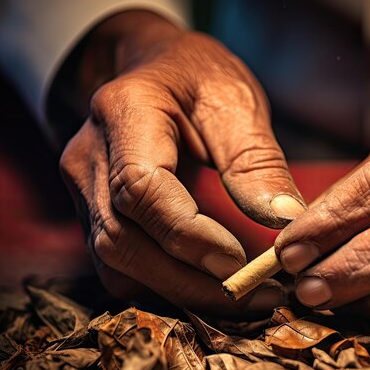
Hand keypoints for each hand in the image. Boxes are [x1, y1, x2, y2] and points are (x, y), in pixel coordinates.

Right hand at [59, 11, 305, 313]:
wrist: (154, 72)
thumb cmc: (197, 78)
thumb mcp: (235, 102)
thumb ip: (256, 161)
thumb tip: (286, 222)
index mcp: (123, 113)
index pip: (141, 189)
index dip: (189, 236)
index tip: (244, 262)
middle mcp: (89, 157)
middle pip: (122, 239)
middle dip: (190, 280)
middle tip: (257, 296)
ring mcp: (83, 190)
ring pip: (116, 264)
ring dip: (179, 292)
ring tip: (242, 298)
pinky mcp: (94, 215)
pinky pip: (120, 266)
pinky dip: (164, 285)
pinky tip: (209, 286)